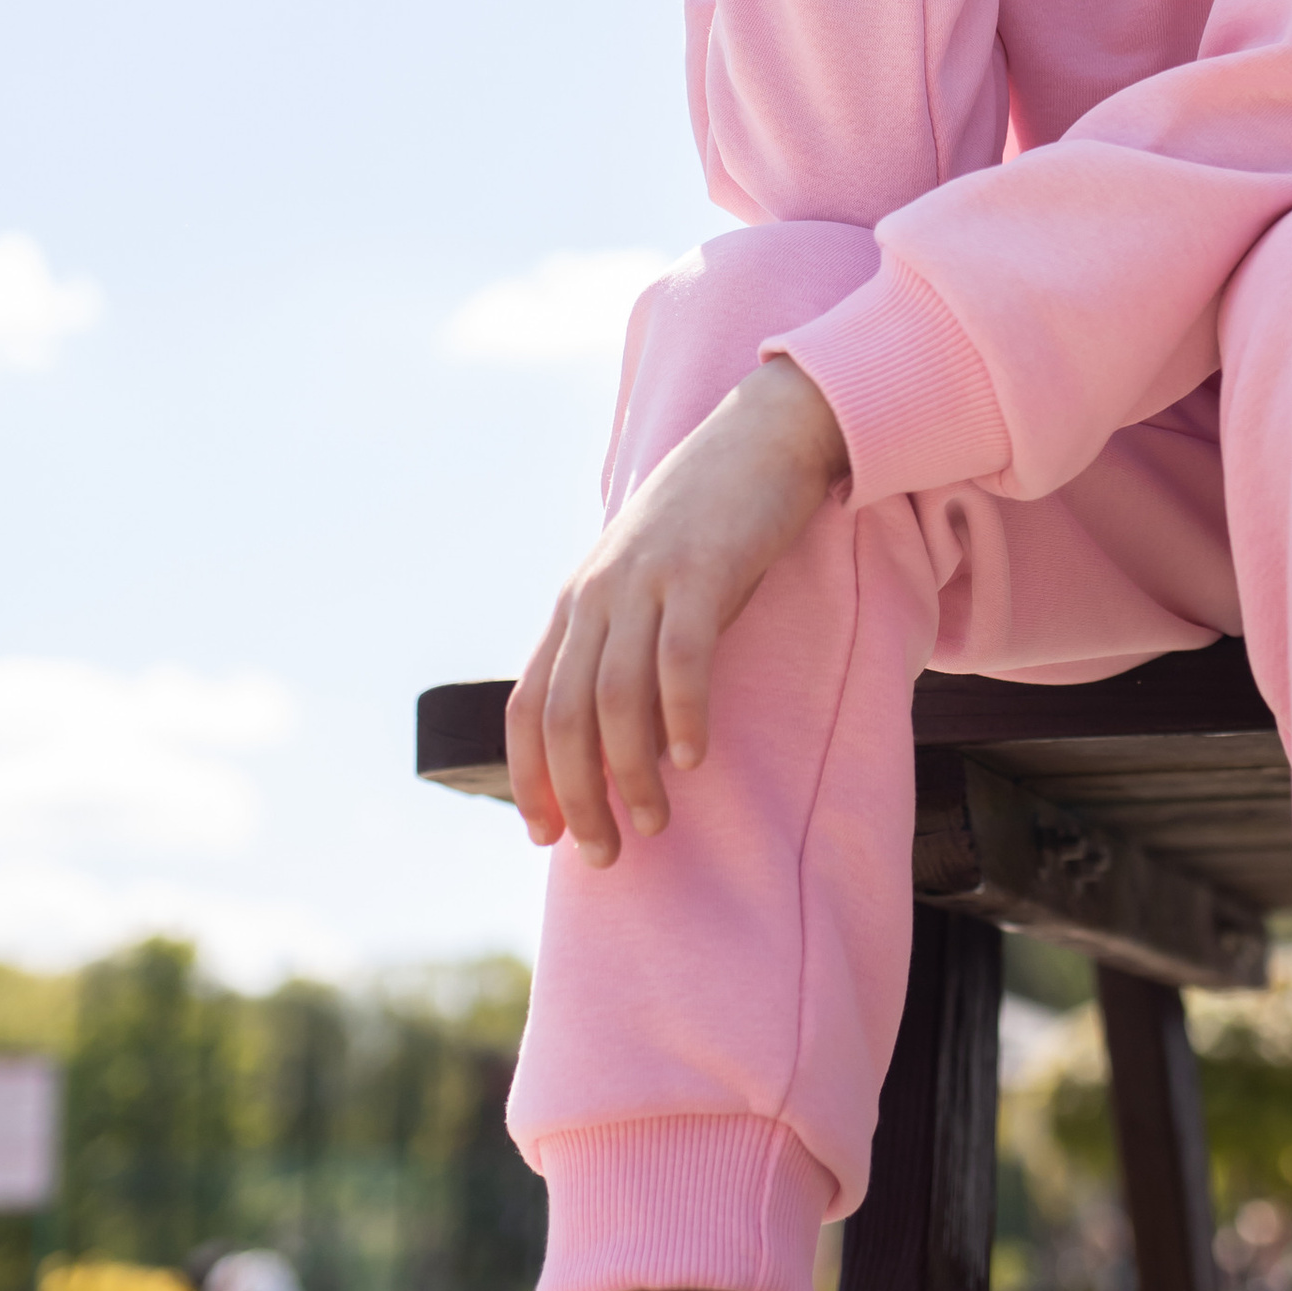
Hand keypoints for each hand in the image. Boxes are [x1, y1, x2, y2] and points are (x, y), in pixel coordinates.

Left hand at [508, 358, 850, 866]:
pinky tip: (692, 759)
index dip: (528, 777)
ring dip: (629, 772)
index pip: (526, 704)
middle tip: (605, 855)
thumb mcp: (647, 581)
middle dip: (577, 794)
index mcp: (576, 602)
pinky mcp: (702, 569)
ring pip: (615, 697)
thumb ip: (622, 640)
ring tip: (654, 823)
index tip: (545, 837)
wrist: (765, 435)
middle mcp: (597, 593)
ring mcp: (646, 579)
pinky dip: (680, 715)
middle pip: (563, 714)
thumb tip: (614, 729)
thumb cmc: (713, 522)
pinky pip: (681, 657)